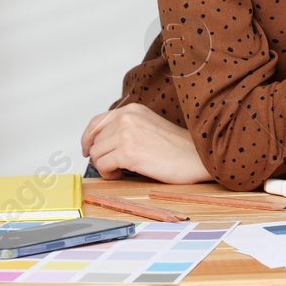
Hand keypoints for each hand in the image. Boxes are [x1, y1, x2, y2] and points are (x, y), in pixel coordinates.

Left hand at [80, 103, 214, 183]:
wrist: (197, 157)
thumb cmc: (178, 147)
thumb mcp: (149, 126)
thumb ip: (127, 128)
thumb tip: (102, 143)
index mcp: (132, 110)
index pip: (96, 122)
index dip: (88, 138)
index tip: (87, 149)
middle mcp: (127, 117)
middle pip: (95, 140)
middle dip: (100, 156)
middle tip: (112, 166)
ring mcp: (127, 134)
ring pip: (96, 153)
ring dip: (104, 166)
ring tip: (120, 171)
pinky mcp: (128, 152)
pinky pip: (102, 165)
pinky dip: (108, 174)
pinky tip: (121, 175)